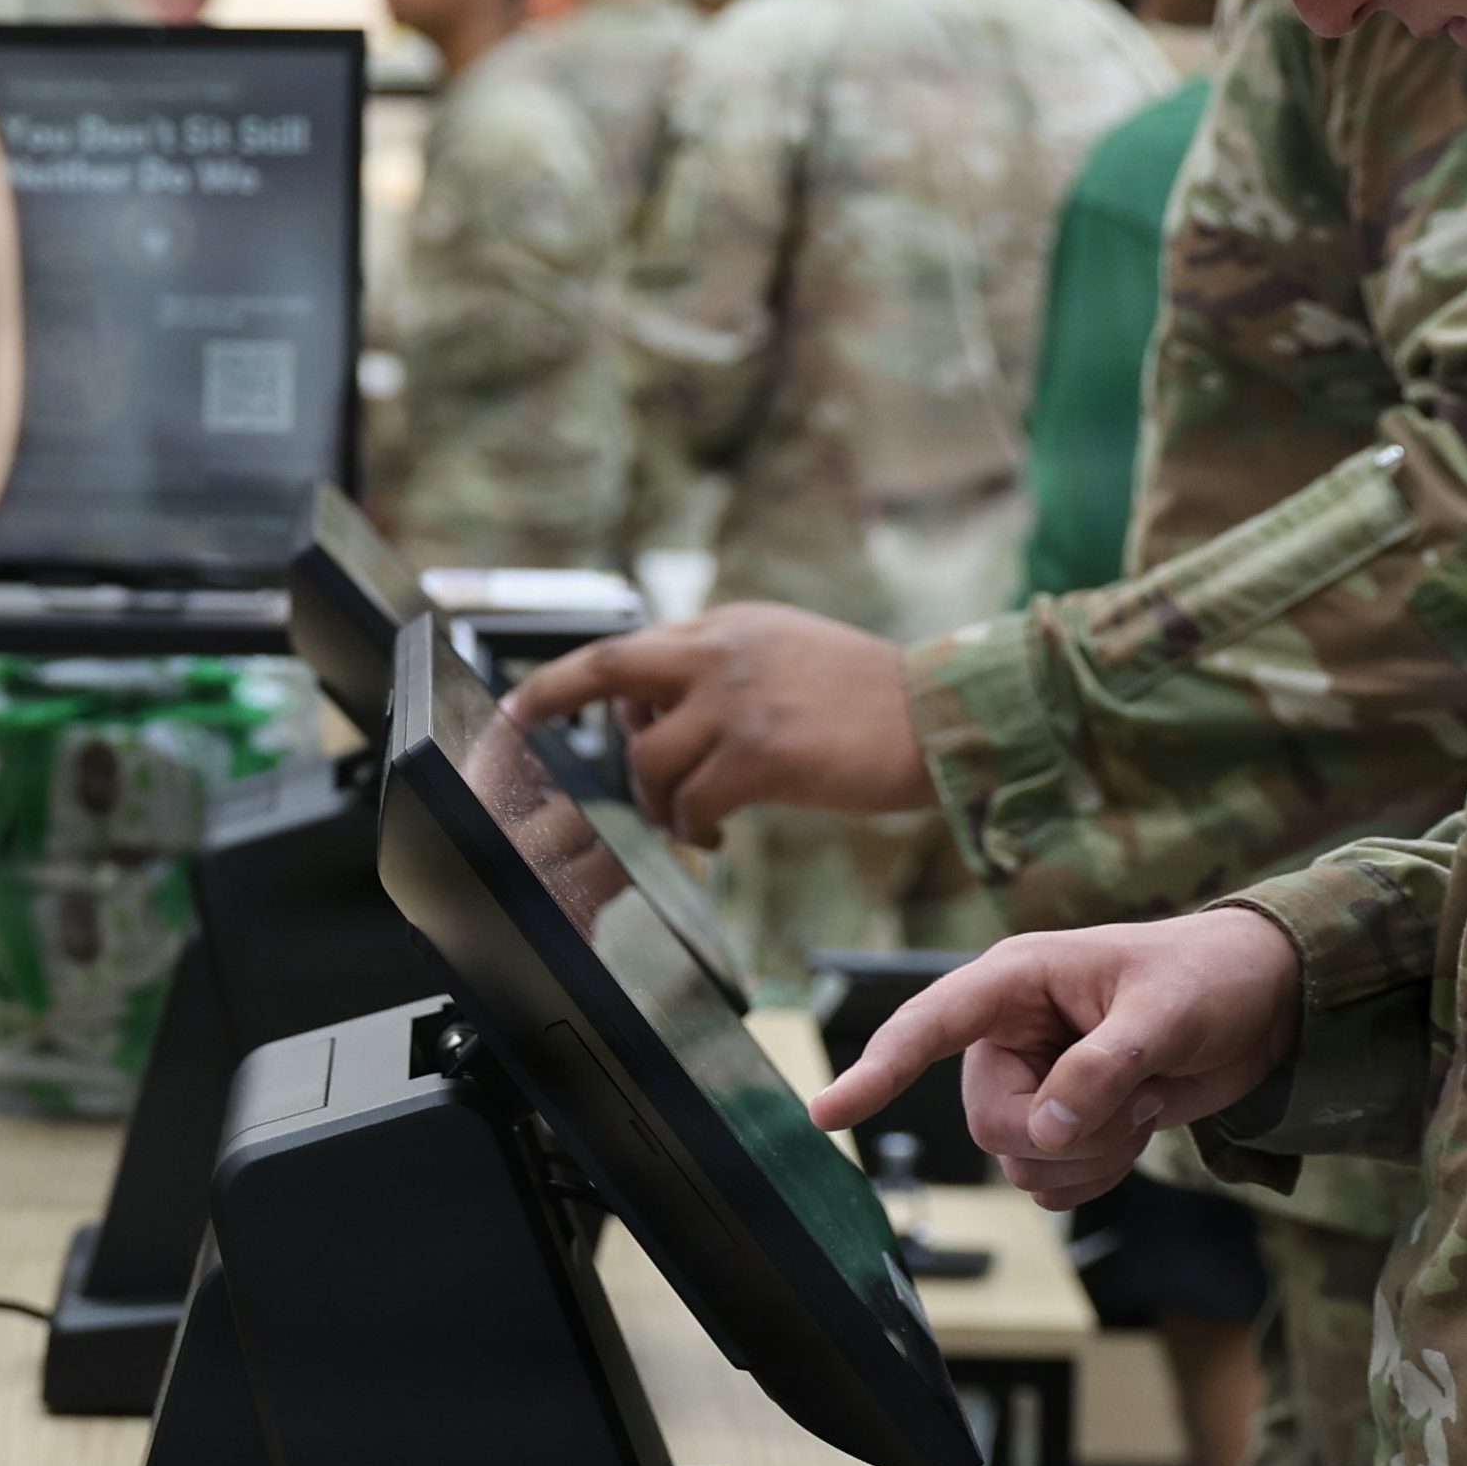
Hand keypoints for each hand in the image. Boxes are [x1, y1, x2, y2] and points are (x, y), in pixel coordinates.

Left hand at [504, 604, 929, 838]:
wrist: (945, 713)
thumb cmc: (873, 697)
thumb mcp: (786, 652)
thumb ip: (720, 667)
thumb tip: (652, 710)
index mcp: (726, 627)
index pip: (628, 647)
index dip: (570, 677)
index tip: (528, 700)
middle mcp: (722, 652)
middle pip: (607, 670)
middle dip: (551, 700)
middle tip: (522, 732)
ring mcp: (737, 700)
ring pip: (648, 760)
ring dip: (655, 804)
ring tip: (688, 822)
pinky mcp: (761, 751)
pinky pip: (693, 802)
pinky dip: (692, 829)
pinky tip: (716, 837)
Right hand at [802, 910, 1303, 1208]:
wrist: (1264, 1006)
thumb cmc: (1209, 978)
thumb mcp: (1162, 1014)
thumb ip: (1099, 1070)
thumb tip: (1045, 1133)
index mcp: (1015, 982)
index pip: (927, 1026)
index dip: (877, 1069)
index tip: (826, 1115)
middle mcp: (1012, 1036)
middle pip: (987, 1122)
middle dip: (1060, 1131)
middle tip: (1127, 1099)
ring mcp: (1037, 1083)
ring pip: (1020, 1161)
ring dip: (1091, 1154)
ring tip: (1140, 1102)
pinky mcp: (1068, 1123)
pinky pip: (1053, 1182)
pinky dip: (1100, 1174)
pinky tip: (1136, 1127)